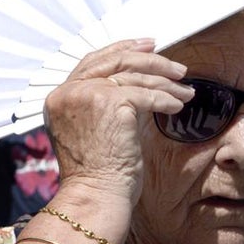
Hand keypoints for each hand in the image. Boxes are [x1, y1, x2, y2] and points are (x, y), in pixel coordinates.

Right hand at [44, 38, 190, 207]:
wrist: (95, 196)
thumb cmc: (97, 174)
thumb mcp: (94, 130)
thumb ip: (107, 103)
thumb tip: (139, 85)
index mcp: (59, 98)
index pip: (92, 62)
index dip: (121, 50)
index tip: (145, 48)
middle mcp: (68, 92)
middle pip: (114, 61)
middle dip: (150, 59)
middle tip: (174, 65)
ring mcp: (87, 95)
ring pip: (134, 76)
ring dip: (165, 82)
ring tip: (185, 89)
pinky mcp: (110, 103)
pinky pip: (146, 94)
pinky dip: (166, 98)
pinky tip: (178, 105)